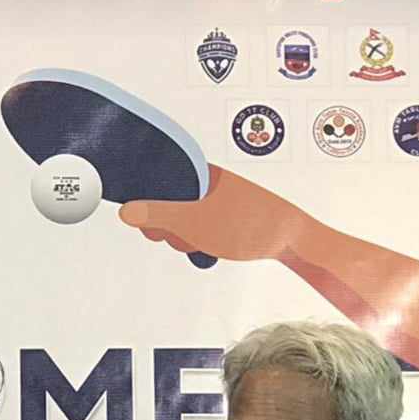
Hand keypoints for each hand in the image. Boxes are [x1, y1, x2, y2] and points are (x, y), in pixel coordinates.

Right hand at [120, 165, 309, 262]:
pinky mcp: (227, 215)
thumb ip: (156, 215)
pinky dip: (203, 241)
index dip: (149, 208)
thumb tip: (125, 211)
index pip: (156, 184)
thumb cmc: (248, 223)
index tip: (154, 226)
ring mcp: (218, 199)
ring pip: (185, 222)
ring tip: (209, 242)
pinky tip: (215, 248)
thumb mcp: (194, 222)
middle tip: (190, 236)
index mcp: (198, 171)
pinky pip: (201, 229)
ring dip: (190, 239)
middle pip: (168, 207)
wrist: (293, 238)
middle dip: (173, 230)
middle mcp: (207, 181)